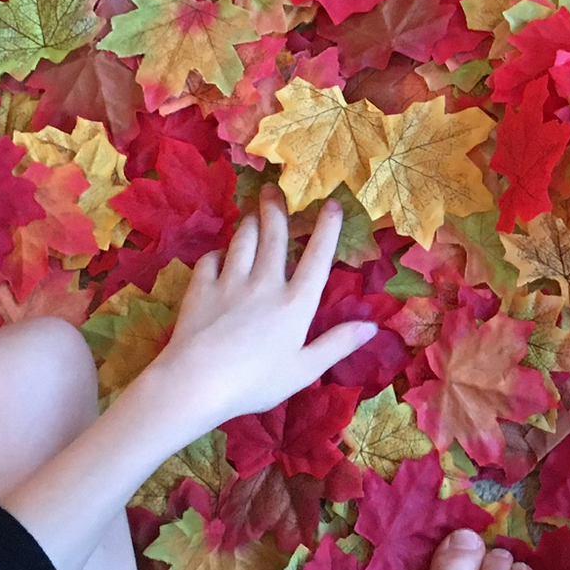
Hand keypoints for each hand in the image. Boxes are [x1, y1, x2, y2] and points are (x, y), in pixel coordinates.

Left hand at [148, 187, 377, 431]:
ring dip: (249, 223)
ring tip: (252, 211)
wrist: (196, 382)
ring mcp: (230, 282)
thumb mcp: (304, 369)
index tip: (332, 204)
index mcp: (295, 303)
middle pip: (274, 237)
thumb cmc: (255, 381)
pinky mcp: (201, 288)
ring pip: (242, 241)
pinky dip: (217, 254)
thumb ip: (337, 344)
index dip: (327, 229)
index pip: (317, 258)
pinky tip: (219, 255)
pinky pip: (210, 260)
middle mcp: (266, 283)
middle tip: (274, 188)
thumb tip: (373, 325)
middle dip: (276, 209)